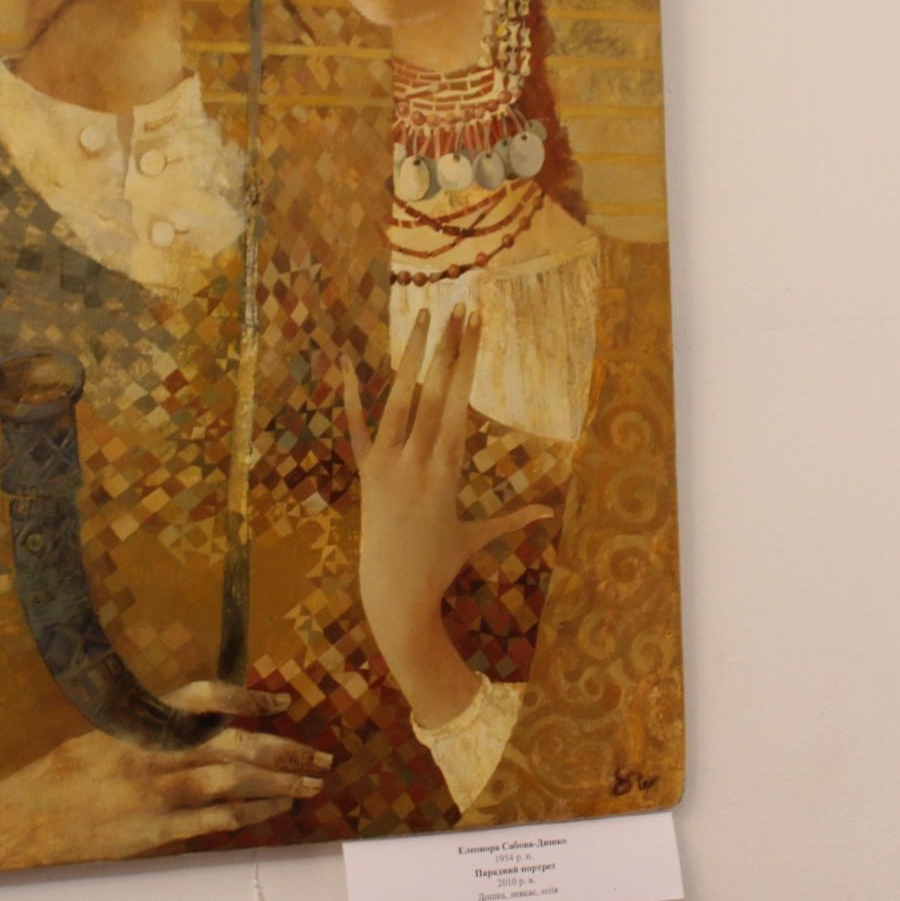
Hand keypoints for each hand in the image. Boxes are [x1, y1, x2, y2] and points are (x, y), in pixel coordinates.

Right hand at [0, 682, 327, 873]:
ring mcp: (159, 791)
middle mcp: (157, 751)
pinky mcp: (156, 829)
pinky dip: (250, 812)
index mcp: (144, 721)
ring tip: (311, 785)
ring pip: (235, 780)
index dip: (247, 697)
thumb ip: (155, 729)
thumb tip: (200, 725)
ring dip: (279, 782)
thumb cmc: (66, 775)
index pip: (207, 697)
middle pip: (236, 744)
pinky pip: (216, 819)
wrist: (28, 819)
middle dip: (284, 749)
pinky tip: (274, 811)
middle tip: (320, 757)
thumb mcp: (109, 734)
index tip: (280, 700)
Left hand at [338, 307, 548, 724]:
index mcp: (445, 470)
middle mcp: (414, 460)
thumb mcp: (476, 537)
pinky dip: (351, 396)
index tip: (478, 327)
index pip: (459, 403)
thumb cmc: (439, 566)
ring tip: (422, 317)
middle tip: (459, 306)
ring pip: (397, 400)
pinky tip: (348, 361)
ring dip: (410, 356)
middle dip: (448, 347)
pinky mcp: (364, 473)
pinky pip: (355, 429)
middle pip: (433, 392)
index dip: (468, 362)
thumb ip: (512, 518)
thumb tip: (551, 510)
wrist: (392, 594)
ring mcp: (385, 464)